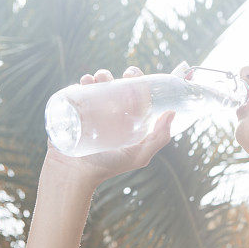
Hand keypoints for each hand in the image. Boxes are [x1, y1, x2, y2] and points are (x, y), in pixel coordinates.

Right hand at [43, 66, 175, 185]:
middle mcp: (114, 113)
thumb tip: (172, 113)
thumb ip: (159, 138)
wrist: (76, 173)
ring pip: (100, 85)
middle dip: (118, 75)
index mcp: (131, 119)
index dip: (139, 80)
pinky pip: (81, 91)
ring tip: (97, 79)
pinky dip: (84, 82)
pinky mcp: (77, 110)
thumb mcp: (139, 155)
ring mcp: (94, 110)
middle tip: (117, 75)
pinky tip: (85, 81)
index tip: (133, 74)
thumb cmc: (109, 167)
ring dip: (100, 75)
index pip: (138, 94)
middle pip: (118, 85)